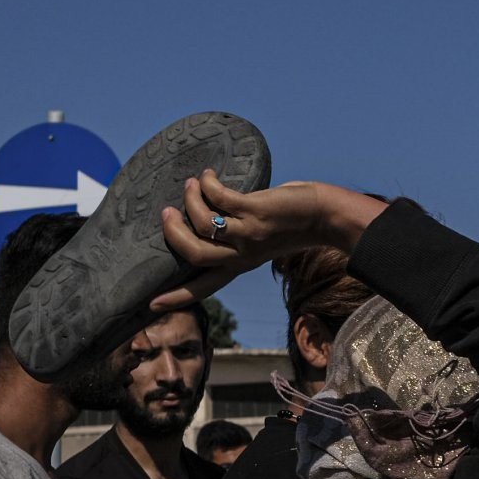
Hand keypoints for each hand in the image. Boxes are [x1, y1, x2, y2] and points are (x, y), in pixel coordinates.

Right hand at [153, 174, 383, 309]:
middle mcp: (243, 255)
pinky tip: (209, 174)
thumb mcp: (260, 239)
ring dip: (191, 200)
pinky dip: (209, 183)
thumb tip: (204, 214)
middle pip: (194, 253)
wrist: (326, 215)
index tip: (152, 304)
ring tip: (192, 185)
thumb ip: (235, 236)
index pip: (204, 286)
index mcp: (241, 265)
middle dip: (173, 232)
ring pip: (203, 223)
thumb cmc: (292, 222)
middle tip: (167, 212)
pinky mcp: (258, 212)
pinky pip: (221, 197)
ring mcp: (251, 234)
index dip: (178, 297)